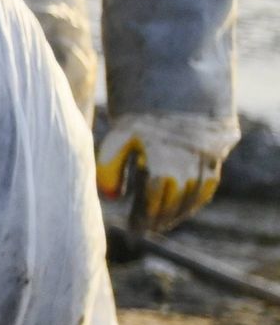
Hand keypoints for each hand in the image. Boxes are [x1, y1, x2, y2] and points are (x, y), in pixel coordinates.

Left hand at [97, 112, 234, 236]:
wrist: (178, 95)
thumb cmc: (141, 120)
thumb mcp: (117, 140)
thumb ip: (109, 169)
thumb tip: (112, 197)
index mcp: (162, 169)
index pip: (152, 204)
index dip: (142, 219)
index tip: (133, 230)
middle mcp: (186, 172)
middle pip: (171, 206)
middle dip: (157, 219)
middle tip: (145, 229)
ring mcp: (203, 167)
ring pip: (192, 200)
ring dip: (177, 214)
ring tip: (162, 222)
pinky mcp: (215, 160)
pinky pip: (207, 189)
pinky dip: (196, 202)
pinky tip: (184, 208)